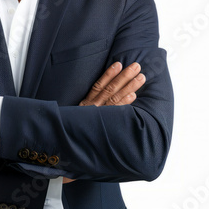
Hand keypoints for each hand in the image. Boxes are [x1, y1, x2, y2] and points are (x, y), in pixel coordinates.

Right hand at [63, 62, 145, 183]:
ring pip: (116, 98)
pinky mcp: (105, 125)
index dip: (109, 74)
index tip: (119, 64)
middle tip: (137, 66)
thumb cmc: (74, 127)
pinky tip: (134, 96)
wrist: (68, 144)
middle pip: (110, 89)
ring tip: (141, 78)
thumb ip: (88, 104)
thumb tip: (103, 91)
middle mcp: (93, 108)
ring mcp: (100, 117)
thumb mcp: (78, 114)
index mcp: (86, 104)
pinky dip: (125, 103)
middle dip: (125, 77)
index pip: (99, 85)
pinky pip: (117, 113)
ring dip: (129, 87)